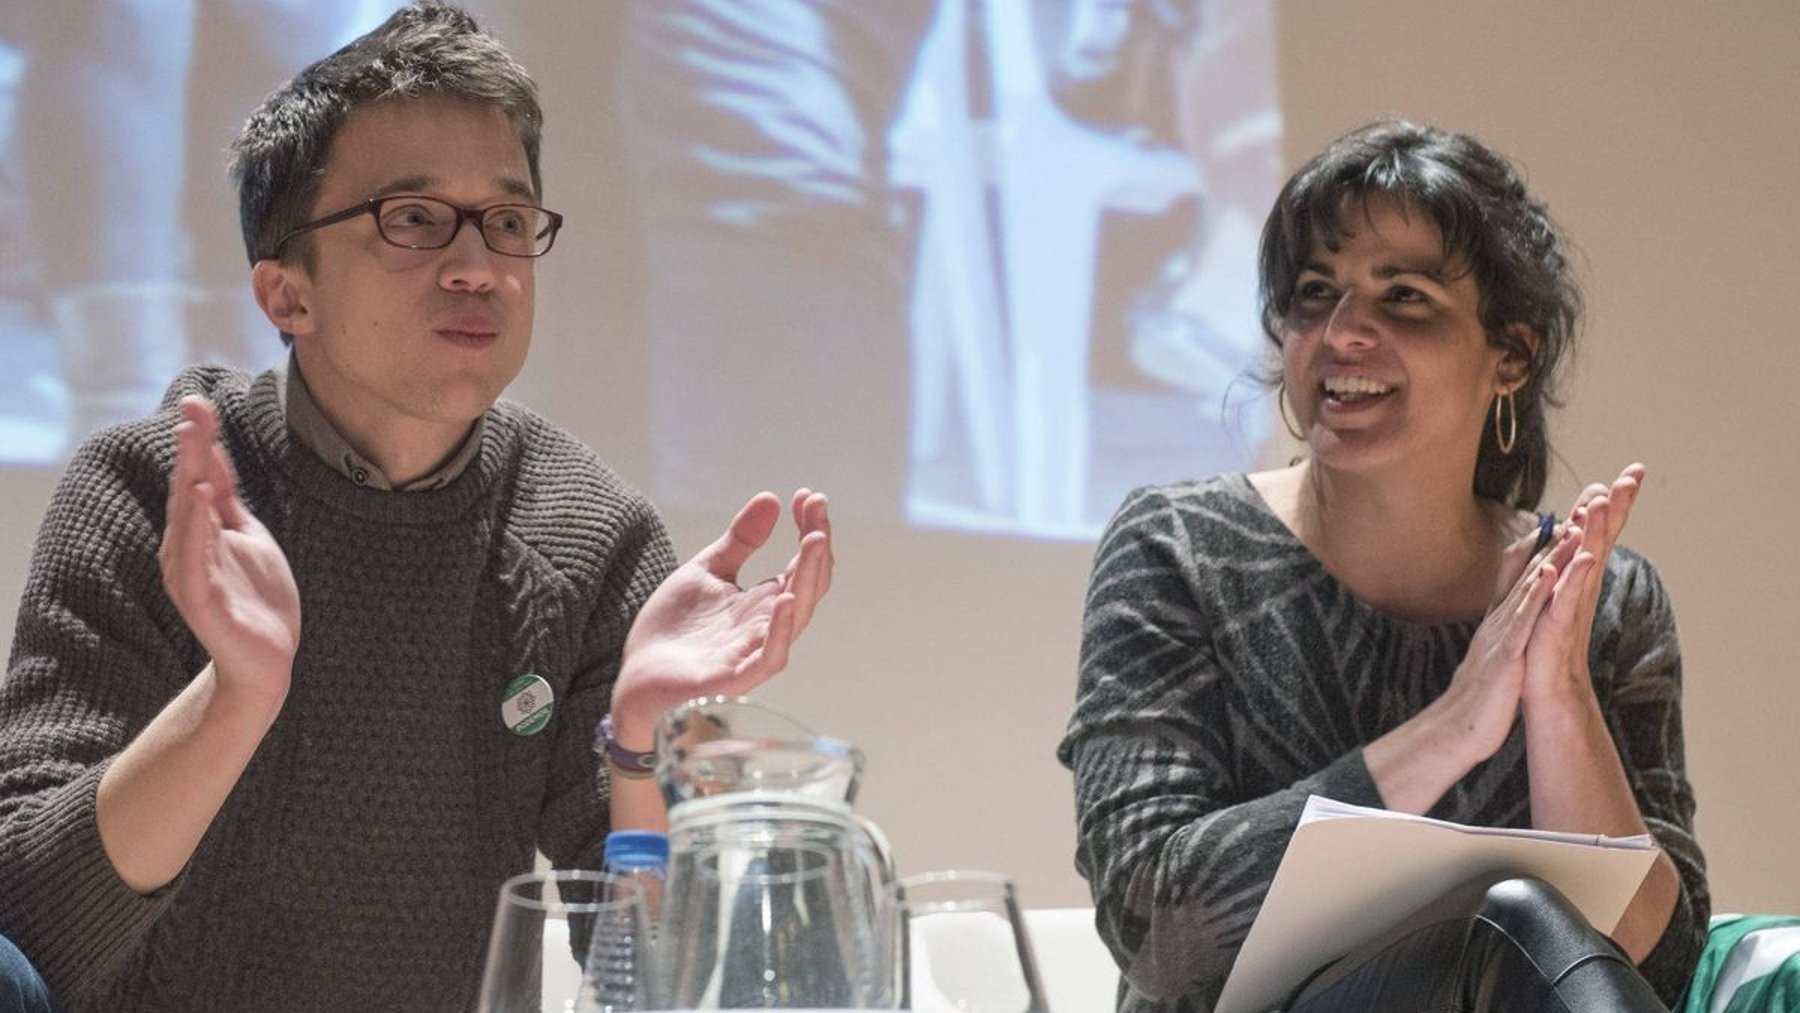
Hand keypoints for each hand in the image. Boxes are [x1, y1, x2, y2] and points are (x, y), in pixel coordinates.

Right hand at [159, 397, 300, 698]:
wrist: (266, 661)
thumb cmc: (256, 598)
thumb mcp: (248, 538)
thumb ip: (229, 503)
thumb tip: (215, 457)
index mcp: (197, 534)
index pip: (198, 479)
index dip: (198, 441)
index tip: (198, 402)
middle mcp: (186, 550)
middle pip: (187, 492)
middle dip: (190, 451)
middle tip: (191, 412)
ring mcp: (192, 577)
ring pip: (187, 522)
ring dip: (189, 483)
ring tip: (194, 445)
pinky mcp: (203, 603)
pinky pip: (197, 562)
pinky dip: (197, 531)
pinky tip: (204, 502)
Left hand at [609, 490, 832, 743]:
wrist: (635, 672)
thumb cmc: (674, 628)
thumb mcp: (706, 570)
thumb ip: (740, 540)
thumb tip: (772, 498)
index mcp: (763, 602)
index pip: (801, 564)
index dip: (809, 529)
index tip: (808, 495)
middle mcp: (766, 626)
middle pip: (807, 586)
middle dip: (816, 547)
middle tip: (817, 508)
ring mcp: (752, 653)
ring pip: (795, 618)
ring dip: (808, 579)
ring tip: (813, 540)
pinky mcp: (732, 679)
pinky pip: (768, 658)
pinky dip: (779, 631)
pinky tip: (783, 600)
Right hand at [1436, 521, 1584, 761]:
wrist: (1456, 729)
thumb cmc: (1477, 697)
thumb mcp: (1492, 657)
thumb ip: (1501, 635)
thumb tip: (1510, 624)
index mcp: (1499, 624)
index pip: (1518, 581)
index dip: (1538, 552)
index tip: (1557, 524)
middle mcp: (1498, 622)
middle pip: (1526, 576)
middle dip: (1550, 544)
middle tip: (1572, 512)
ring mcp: (1501, 636)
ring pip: (1527, 590)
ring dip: (1547, 559)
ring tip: (1569, 530)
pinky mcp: (1506, 654)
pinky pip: (1523, 620)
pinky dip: (1535, 594)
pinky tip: (1548, 573)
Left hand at [1522, 464, 1644, 706]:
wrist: (1550, 700)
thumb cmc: (1547, 654)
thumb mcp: (1549, 604)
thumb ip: (1556, 574)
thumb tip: (1564, 547)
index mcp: (1576, 583)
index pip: (1596, 537)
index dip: (1608, 508)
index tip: (1622, 475)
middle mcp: (1580, 593)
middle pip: (1602, 542)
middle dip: (1616, 508)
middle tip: (1633, 474)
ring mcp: (1571, 610)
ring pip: (1587, 564)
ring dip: (1597, 532)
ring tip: (1603, 501)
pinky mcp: (1556, 630)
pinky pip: (1566, 600)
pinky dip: (1574, 577)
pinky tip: (1584, 556)